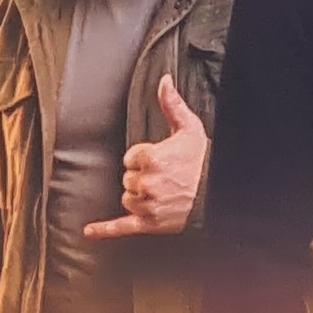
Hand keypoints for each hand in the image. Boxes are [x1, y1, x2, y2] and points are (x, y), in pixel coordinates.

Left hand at [88, 74, 207, 238]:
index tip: (161, 160)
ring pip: (128, 199)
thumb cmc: (206, 162)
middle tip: (166, 178)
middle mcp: (147, 183)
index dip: (144, 158)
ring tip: (162, 194)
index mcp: (152, 158)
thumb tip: (163, 81)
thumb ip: (171, 104)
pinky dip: (105, 230)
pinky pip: (122, 226)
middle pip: (128, 179)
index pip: (131, 157)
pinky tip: (90, 231)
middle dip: (143, 178)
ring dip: (139, 196)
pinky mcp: (151, 223)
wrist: (222, 193)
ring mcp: (148, 205)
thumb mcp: (190, 128)